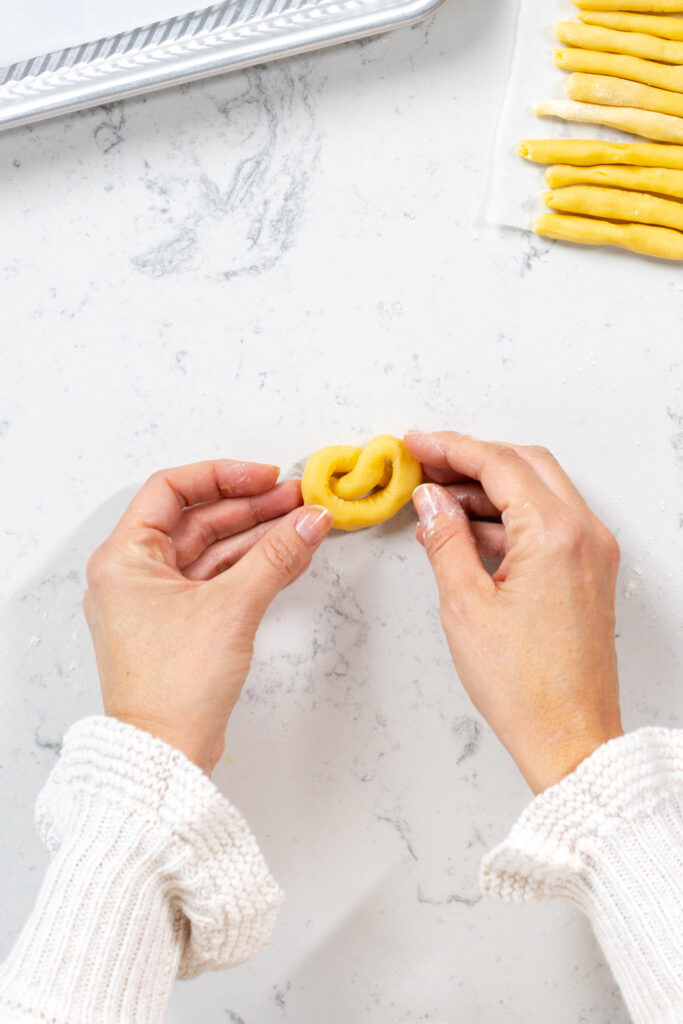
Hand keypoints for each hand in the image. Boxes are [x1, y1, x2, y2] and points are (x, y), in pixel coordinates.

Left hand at [83, 459, 331, 773]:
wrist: (166, 754)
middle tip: (297, 499)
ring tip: (302, 522)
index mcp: (124, 558)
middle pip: (196, 518)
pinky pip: (216, 579)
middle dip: (250, 507)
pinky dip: (250, 565)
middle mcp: (133, 573)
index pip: (171, 489)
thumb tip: (311, 520)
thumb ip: (276, 556)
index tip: (266, 478)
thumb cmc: (174, 688)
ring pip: (210, 549)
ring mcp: (156, 599)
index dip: (222, 476)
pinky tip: (287, 553)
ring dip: (255, 535)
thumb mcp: (232, 607)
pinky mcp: (178, 623)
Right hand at [405, 431, 622, 793]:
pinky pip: (548, 522)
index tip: (416, 444)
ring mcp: (591, 552)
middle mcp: (584, 534)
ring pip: (539, 490)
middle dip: (471, 458)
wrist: (569, 737)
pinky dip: (509, 517)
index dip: (450, 448)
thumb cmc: (524, 685)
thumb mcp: (465, 605)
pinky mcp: (588, 571)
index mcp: (555, 534)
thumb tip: (430, 500)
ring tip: (437, 503)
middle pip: (525, 464)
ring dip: (489, 488)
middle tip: (425, 464)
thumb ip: (445, 539)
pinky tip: (467, 533)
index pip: (498, 464)